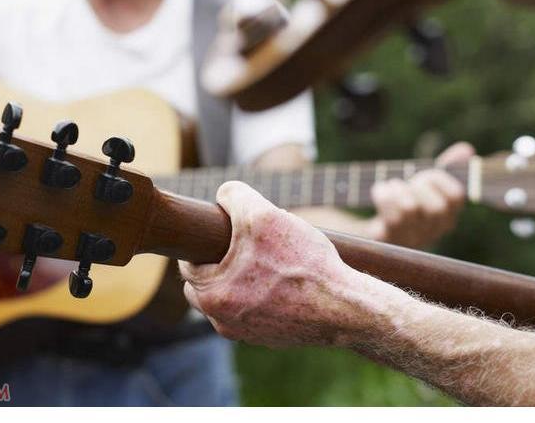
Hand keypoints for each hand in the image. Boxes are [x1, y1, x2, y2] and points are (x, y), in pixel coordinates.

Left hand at [179, 181, 407, 347]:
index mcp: (211, 295)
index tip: (220, 230)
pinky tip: (283, 280)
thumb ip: (234, 197)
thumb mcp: (264, 214)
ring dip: (241, 278)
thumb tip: (223, 194)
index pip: (188, 263)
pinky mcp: (269, 338)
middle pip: (206, 283)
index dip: (203, 241)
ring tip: (267, 260)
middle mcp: (222, 321)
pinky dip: (262, 295)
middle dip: (220, 261)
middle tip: (245, 243)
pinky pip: (254, 310)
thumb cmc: (303, 263)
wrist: (346, 308)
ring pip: (231, 297)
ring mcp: (246, 334)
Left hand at [367, 142, 472, 247]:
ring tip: (395, 185)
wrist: (382, 228)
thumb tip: (466, 149)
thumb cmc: (411, 201)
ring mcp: (414, 236)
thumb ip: (447, 166)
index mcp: (449, 215)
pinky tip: (382, 192)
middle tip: (411, 182)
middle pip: (436, 206)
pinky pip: (390, 216)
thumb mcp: (429, 182)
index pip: (456, 196)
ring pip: (410, 208)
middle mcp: (435, 229)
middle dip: (420, 186)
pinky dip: (383, 195)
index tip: (428, 174)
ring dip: (399, 189)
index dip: (440, 179)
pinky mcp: (391, 237)